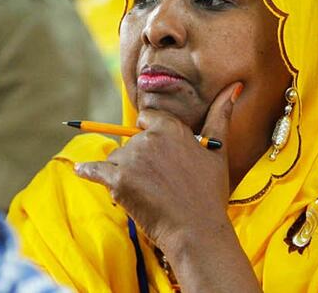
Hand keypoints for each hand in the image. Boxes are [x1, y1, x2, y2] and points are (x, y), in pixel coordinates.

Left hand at [74, 82, 241, 248]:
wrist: (197, 231)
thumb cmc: (209, 193)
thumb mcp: (218, 150)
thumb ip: (221, 115)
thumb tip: (234, 86)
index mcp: (170, 127)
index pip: (145, 119)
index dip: (150, 135)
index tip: (157, 154)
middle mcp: (148, 138)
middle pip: (130, 141)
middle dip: (138, 159)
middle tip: (157, 183)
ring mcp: (130, 159)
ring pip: (115, 158)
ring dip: (122, 173)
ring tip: (144, 194)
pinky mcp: (116, 180)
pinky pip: (92, 170)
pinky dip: (87, 172)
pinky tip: (83, 172)